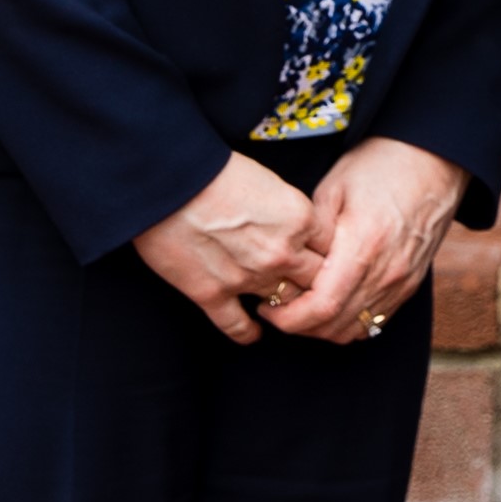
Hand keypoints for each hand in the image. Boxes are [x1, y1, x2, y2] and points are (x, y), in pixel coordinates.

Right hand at [134, 153, 327, 344]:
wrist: (167, 180)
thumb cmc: (214, 168)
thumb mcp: (269, 180)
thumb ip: (288, 210)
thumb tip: (294, 225)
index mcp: (300, 218)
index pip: (333, 247)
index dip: (330, 252)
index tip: (324, 256)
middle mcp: (281, 253)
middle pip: (317, 281)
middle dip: (316, 283)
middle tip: (311, 286)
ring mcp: (248, 278)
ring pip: (284, 304)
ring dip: (285, 306)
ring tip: (283, 306)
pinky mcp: (212, 294)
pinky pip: (238, 326)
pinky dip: (248, 332)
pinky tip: (253, 333)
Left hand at [257, 138, 467, 343]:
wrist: (434, 161)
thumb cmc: (380, 166)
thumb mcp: (334, 187)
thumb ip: (310, 232)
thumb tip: (289, 263)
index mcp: (363, 246)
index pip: (321, 307)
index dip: (288, 318)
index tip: (267, 307)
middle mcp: (386, 273)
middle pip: (335, 326)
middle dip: (299, 326)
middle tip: (276, 308)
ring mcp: (402, 282)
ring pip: (354, 330)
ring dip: (323, 328)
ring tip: (301, 307)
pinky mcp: (410, 285)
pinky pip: (374, 322)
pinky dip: (348, 323)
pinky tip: (331, 304)